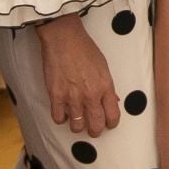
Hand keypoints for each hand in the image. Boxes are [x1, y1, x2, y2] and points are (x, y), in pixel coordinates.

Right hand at [36, 14, 119, 136]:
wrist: (64, 38)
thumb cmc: (84, 48)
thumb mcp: (103, 66)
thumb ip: (107, 87)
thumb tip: (111, 101)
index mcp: (105, 87)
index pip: (112, 115)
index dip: (111, 124)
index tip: (108, 124)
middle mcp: (90, 95)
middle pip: (96, 126)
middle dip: (95, 130)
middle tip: (93, 128)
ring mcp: (72, 97)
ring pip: (77, 126)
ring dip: (77, 126)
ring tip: (77, 120)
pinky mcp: (55, 95)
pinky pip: (58, 118)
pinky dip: (61, 118)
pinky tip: (63, 112)